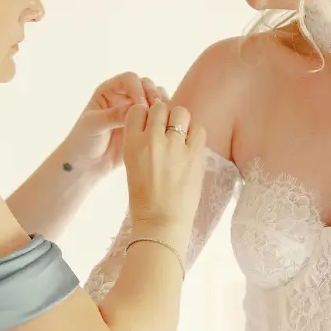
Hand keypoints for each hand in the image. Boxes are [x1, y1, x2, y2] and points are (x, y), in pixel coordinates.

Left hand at [60, 72, 169, 175]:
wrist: (87, 165)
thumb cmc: (83, 142)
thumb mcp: (94, 126)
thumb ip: (113, 115)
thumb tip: (137, 108)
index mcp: (109, 92)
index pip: (129, 80)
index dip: (138, 90)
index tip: (141, 107)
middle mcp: (123, 98)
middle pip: (146, 85)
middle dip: (153, 95)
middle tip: (155, 112)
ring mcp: (135, 112)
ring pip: (155, 99)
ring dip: (162, 106)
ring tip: (162, 119)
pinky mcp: (143, 127)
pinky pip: (157, 117)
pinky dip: (164, 119)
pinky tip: (164, 128)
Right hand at [123, 98, 206, 244]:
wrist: (161, 223)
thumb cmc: (145, 199)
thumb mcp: (132, 167)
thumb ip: (142, 143)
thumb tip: (157, 125)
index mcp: (131, 144)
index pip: (137, 110)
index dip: (145, 116)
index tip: (151, 128)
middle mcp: (151, 141)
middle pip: (159, 107)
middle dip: (164, 116)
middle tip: (168, 132)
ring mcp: (173, 146)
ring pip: (179, 112)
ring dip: (180, 121)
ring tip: (181, 137)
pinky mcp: (193, 155)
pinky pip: (198, 128)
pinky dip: (195, 133)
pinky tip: (191, 145)